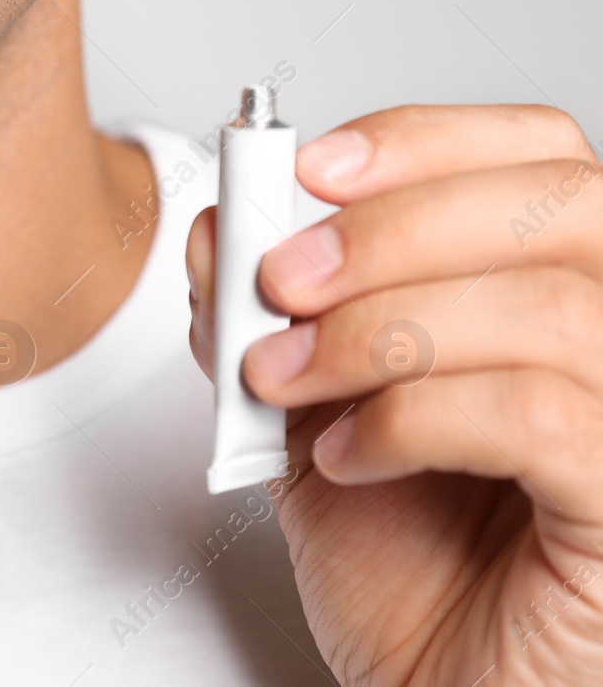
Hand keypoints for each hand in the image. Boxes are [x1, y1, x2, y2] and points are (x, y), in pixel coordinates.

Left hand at [188, 105, 602, 685]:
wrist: (429, 686)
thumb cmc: (399, 557)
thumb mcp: (305, 405)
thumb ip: (264, 312)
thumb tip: (216, 224)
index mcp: (559, 288)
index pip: (540, 156)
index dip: (426, 142)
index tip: (308, 170)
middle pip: (559, 206)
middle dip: (393, 230)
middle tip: (280, 283)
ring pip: (548, 308)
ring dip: (378, 332)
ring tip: (285, 381)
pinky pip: (544, 417)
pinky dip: (414, 418)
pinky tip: (346, 455)